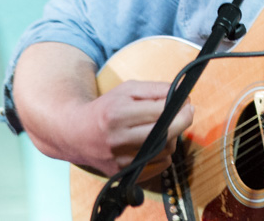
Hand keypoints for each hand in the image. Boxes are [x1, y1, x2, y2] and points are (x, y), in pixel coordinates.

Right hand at [79, 80, 194, 179]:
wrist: (77, 134)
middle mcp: (118, 139)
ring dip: (173, 137)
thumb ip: (155, 89)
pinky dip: (165, 154)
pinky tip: (158, 142)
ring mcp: (120, 160)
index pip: (160, 111)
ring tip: (167, 127)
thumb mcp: (127, 90)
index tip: (186, 101)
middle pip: (166, 133)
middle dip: (183, 120)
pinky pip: (159, 166)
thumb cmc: (106, 108)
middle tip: (187, 112)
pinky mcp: (123, 173)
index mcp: (118, 114)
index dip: (179, 105)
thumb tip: (181, 92)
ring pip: (165, 150)